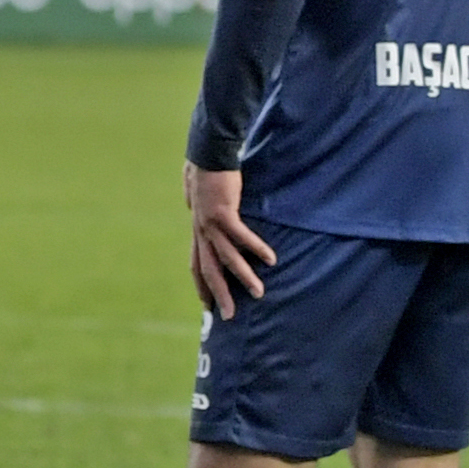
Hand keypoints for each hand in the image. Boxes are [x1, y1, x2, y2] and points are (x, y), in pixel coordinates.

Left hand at [187, 166, 272, 320]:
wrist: (206, 151)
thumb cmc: (204, 169)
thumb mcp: (198, 195)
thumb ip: (201, 207)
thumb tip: (199, 208)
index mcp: (197, 229)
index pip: (197, 265)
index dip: (202, 286)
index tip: (207, 305)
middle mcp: (201, 230)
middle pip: (209, 270)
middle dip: (219, 294)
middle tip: (229, 316)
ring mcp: (211, 223)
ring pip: (227, 258)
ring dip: (244, 277)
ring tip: (259, 292)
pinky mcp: (224, 212)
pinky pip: (241, 236)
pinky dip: (256, 248)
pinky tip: (270, 259)